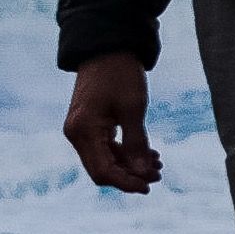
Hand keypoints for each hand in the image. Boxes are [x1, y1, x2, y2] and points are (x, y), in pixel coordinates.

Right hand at [63, 53, 162, 192]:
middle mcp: (76, 134)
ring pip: (105, 159)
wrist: (107, 47)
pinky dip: (124, 152)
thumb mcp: (134, 108)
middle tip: (158, 174)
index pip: (103, 171)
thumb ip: (137, 143)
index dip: (126, 182)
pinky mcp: (89, 124)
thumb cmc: (120, 74)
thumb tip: (142, 173)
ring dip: (130, 164)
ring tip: (157, 163)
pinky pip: (105, 147)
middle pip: (102, 169)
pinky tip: (147, 153)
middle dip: (130, 175)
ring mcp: (81, 130)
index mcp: (83, 131)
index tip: (148, 186)